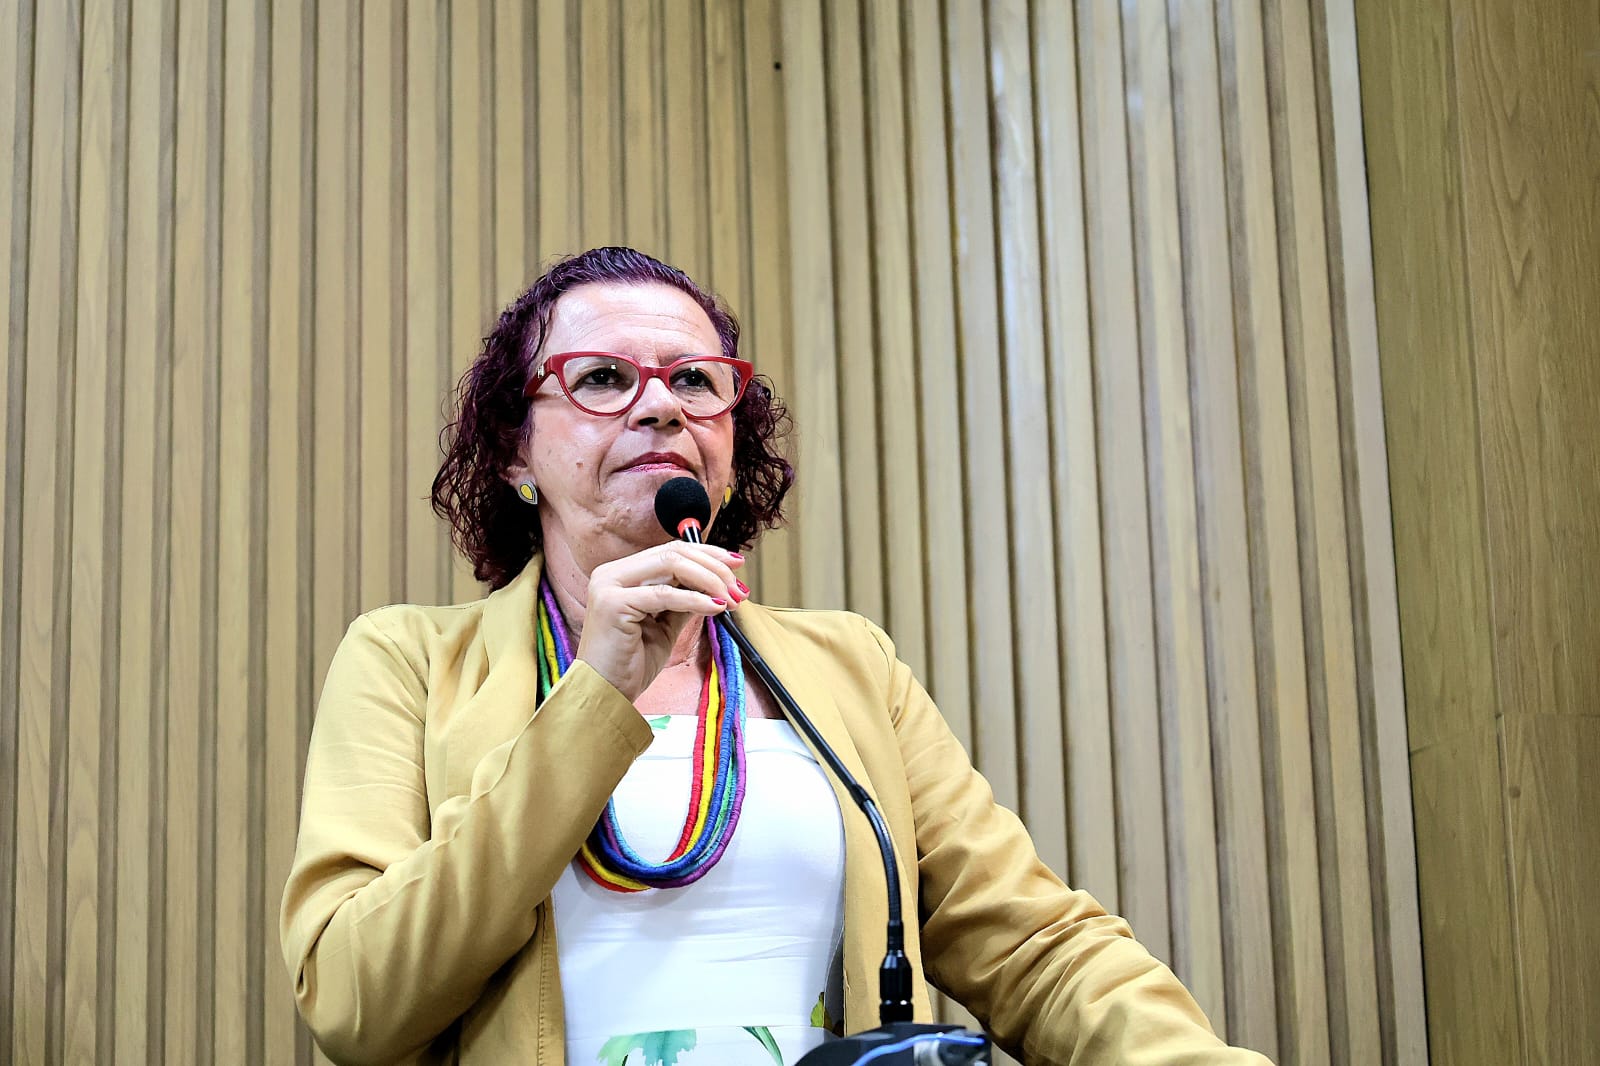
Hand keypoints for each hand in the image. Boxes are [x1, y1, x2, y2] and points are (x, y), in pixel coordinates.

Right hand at [573, 542, 747, 701]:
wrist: (606, 694)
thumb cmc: (631, 663)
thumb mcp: (666, 625)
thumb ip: (685, 599)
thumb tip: (718, 584)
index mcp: (621, 573)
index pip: (671, 550)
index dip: (707, 554)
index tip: (737, 564)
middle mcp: (611, 574)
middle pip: (674, 553)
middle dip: (714, 567)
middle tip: (739, 588)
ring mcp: (608, 586)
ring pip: (671, 565)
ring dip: (709, 580)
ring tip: (730, 599)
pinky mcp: (612, 604)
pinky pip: (664, 594)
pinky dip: (695, 599)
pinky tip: (714, 607)